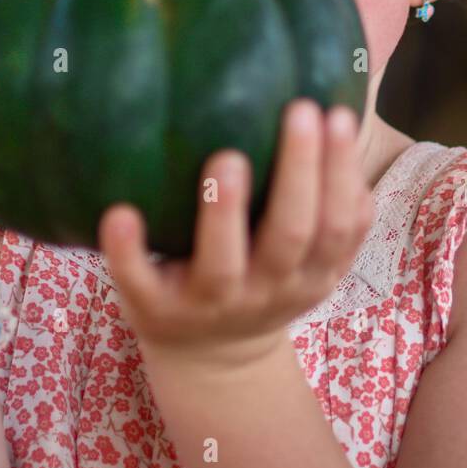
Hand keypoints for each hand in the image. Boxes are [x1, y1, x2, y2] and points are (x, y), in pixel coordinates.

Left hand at [97, 99, 372, 369]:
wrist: (213, 360)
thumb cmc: (266, 276)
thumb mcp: (312, 254)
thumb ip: (332, 199)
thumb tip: (346, 107)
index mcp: (311, 272)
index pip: (339, 224)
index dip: (341, 173)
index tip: (334, 112)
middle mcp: (267, 289)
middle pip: (291, 235)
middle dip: (298, 173)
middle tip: (298, 111)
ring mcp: (210, 304)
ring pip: (222, 264)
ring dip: (225, 212)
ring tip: (225, 158)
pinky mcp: (156, 311)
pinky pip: (140, 283)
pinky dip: (129, 252)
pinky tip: (121, 212)